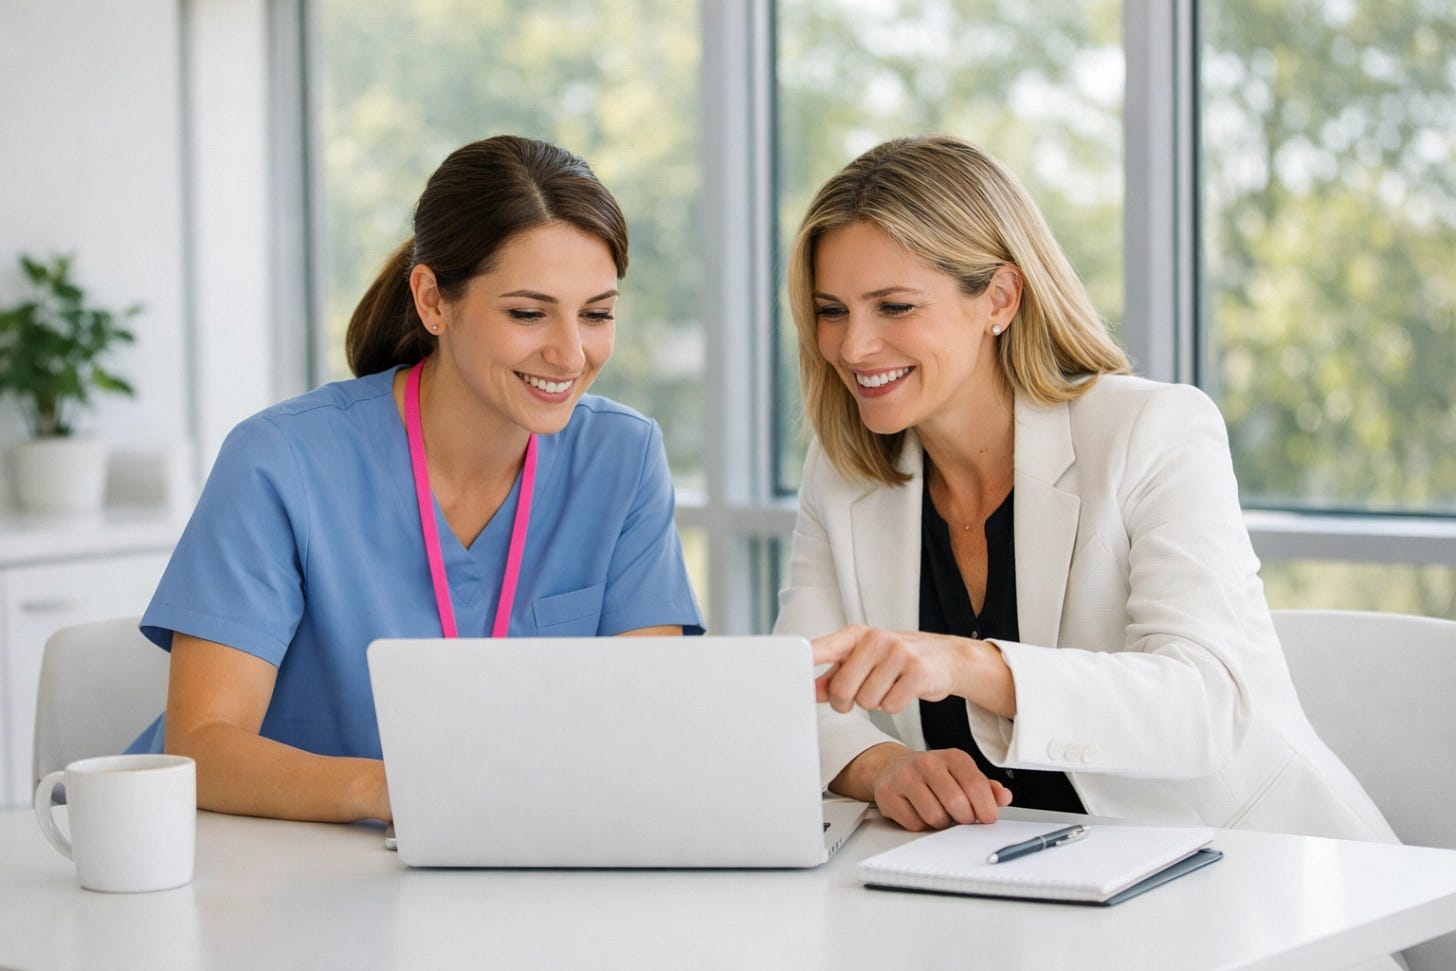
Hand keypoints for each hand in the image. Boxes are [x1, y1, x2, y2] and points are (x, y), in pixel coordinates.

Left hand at [813, 625, 970, 714]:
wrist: (948, 658)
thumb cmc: (898, 660)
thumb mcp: (864, 660)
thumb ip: (834, 676)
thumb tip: (809, 690)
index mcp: (857, 635)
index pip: (822, 647)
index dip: (803, 659)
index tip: (784, 667)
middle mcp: (876, 639)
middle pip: (842, 690)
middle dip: (847, 702)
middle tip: (860, 696)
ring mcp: (898, 653)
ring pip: (866, 701)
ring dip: (876, 702)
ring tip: (890, 686)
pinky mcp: (918, 672)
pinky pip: (890, 706)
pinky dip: (895, 705)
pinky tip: (905, 691)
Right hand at [864, 745, 1012, 830]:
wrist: (891, 767)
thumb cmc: (932, 775)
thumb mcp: (961, 775)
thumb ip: (985, 787)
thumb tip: (1004, 797)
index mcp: (953, 757)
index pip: (976, 785)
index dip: (986, 809)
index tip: (987, 818)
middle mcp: (928, 763)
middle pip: (957, 803)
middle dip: (964, 819)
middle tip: (962, 818)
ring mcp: (906, 777)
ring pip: (935, 816)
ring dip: (942, 824)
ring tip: (940, 814)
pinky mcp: (889, 794)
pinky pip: (915, 824)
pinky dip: (922, 826)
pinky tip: (921, 814)